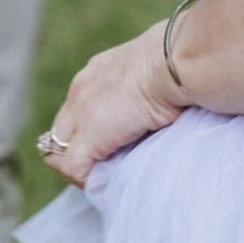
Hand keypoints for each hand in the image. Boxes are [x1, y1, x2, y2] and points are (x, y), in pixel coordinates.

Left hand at [38, 24, 184, 185]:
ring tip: (111, 175)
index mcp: (101, 69)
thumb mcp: (160, 68)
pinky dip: (90, 180)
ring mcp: (81, 112)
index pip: (81, 106)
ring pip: (61, 150)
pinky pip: (75, 169)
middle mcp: (84, 88)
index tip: (116, 141)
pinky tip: (112, 182)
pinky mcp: (88, 136)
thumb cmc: (182, 60)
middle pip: (63, 129)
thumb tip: (166, 96)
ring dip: (85, 165)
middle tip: (110, 163)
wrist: (176, 63)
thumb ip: (151, 82)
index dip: (93, 128)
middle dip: (81, 149)